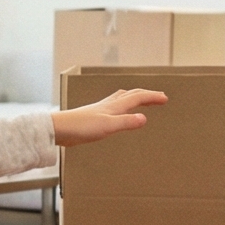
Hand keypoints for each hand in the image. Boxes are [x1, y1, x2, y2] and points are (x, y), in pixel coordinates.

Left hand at [51, 87, 166, 146]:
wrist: (59, 128)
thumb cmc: (80, 127)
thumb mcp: (107, 126)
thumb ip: (126, 122)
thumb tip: (144, 119)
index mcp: (114, 106)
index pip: (138, 97)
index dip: (152, 97)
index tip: (165, 98)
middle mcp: (109, 105)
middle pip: (131, 95)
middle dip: (146, 95)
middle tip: (159, 97)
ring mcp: (101, 110)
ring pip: (122, 98)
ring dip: (134, 97)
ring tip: (141, 99)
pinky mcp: (94, 117)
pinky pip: (114, 106)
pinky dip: (122, 105)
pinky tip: (117, 112)